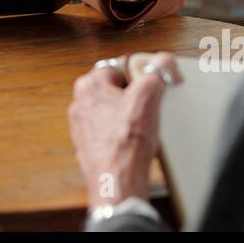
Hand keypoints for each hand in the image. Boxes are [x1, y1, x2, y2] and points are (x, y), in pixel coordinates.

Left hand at [68, 53, 179, 207]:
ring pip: (111, 111)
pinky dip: (121, 134)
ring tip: (141, 127)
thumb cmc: (126, 142)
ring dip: (127, 116)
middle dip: (133, 97)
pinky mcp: (88, 145)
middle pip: (115, 89)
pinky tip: (133, 142)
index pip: (118, 67)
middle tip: (148, 107)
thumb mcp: (149, 97)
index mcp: (88, 85)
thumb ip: (157, 71)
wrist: (117, 180)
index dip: (139, 75)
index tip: (150, 85)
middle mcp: (80, 104)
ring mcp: (82, 126)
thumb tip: (163, 61)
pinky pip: (109, 131)